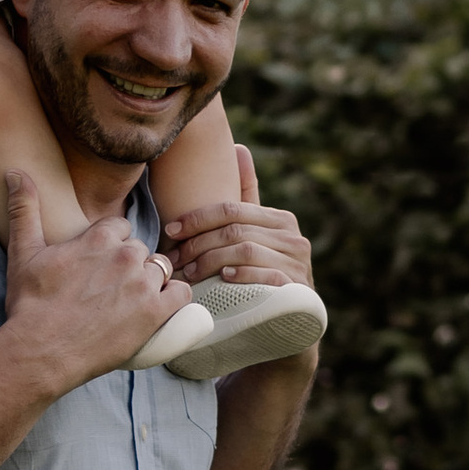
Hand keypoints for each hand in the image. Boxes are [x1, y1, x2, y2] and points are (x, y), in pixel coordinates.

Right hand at [0, 167, 188, 388]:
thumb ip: (24, 208)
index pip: (120, 228)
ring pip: (161, 269)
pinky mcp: (155, 313)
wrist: (41, 350)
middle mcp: (125, 255)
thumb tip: (15, 172)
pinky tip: (160, 307)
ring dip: (150, 281)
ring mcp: (142, 284)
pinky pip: (182, 294)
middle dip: (129, 266)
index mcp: (99, 237)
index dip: (111, 245)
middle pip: (140, 250)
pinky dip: (174, 299)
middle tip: (110, 289)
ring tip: (131, 302)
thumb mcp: (23, 252)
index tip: (100, 265)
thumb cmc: (30, 304)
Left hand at [160, 139, 315, 297]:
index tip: (171, 230)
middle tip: (174, 258)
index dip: (197, 218)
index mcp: (281, 219)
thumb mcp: (255, 237)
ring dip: (210, 261)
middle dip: (198, 243)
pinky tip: (220, 279)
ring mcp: (297, 262)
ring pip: (244, 250)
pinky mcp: (297, 287)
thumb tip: (238, 147)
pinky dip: (239, 274)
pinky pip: (264, 275)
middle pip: (234, 230)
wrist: (290, 322)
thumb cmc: (264, 274)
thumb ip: (246, 199)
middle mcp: (293, 237)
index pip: (232, 209)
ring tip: (188, 273)